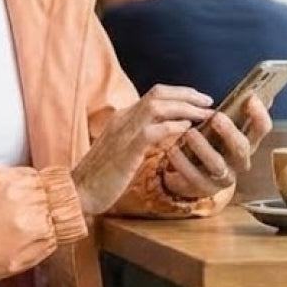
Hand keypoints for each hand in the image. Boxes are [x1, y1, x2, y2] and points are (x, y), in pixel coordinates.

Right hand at [71, 84, 215, 216]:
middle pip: (158, 93)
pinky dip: (171, 127)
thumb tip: (163, 133)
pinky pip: (151, 132)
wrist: (77, 193)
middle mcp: (122, 119)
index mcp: (121, 118)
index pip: (154, 95)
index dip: (180, 94)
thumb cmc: (100, 177)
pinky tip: (186, 130)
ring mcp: (122, 133)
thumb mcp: (121, 151)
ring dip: (184, 108)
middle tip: (208, 102)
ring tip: (203, 114)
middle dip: (187, 95)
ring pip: (156, 107)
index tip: (199, 101)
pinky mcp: (124, 152)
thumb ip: (138, 139)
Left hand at [160, 94, 272, 199]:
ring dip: (203, 147)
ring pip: (217, 164)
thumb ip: (236, 113)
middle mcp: (240, 162)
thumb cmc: (212, 145)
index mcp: (248, 143)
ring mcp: (222, 177)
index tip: (250, 98)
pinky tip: (173, 150)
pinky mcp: (203, 187)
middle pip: (241, 148)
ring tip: (190, 133)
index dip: (259, 114)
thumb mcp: (224, 129)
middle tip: (216, 117)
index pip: (262, 129)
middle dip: (229, 132)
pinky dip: (182, 162)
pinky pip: (193, 176)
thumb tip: (252, 90)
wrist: (195, 177)